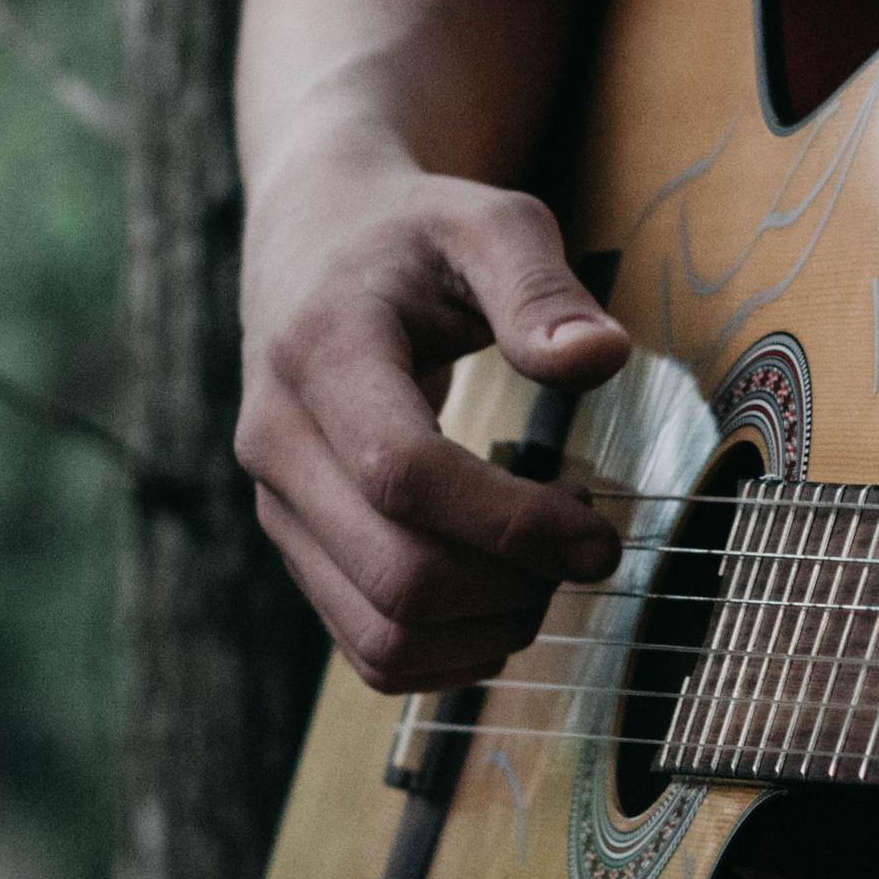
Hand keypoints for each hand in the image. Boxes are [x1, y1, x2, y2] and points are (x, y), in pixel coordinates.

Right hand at [236, 131, 630, 695]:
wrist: (316, 239)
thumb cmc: (415, 232)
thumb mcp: (489, 223)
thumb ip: (541, 289)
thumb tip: (601, 358)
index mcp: (320, 351)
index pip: (405, 475)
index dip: (513, 523)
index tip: (598, 529)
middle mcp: (277, 440)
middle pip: (397, 575)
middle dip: (514, 585)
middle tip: (588, 547)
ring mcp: (278, 503)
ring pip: (381, 634)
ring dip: (488, 628)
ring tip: (548, 570)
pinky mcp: (296, 545)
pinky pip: (367, 649)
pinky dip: (450, 654)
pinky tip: (505, 598)